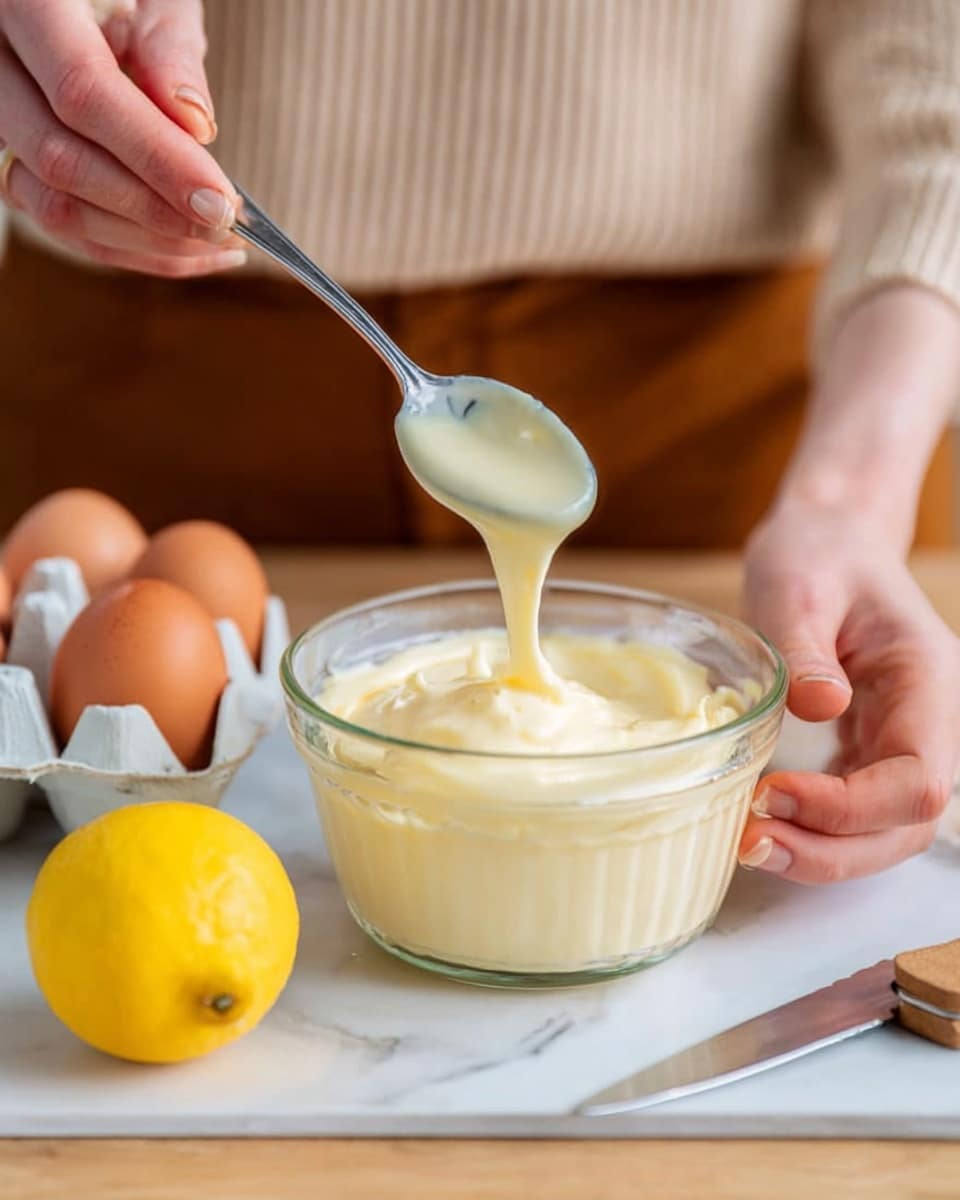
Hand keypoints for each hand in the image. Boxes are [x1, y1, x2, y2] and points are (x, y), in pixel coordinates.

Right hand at [0, 0, 244, 276]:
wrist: (85, 6)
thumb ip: (170, 49)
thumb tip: (195, 124)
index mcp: (27, 4)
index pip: (84, 92)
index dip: (156, 156)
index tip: (219, 200)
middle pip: (61, 160)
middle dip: (154, 209)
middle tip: (226, 225)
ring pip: (54, 205)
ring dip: (145, 241)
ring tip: (217, 243)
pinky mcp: (15, 162)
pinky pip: (61, 225)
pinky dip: (130, 248)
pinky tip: (189, 250)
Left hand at [738, 507, 959, 882]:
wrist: (826, 540)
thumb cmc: (816, 554)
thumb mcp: (798, 587)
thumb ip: (808, 647)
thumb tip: (821, 706)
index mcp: (929, 680)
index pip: (918, 778)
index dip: (850, 807)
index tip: (772, 793)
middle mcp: (931, 721)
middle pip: (907, 823)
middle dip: (832, 849)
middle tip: (752, 842)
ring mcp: (905, 738)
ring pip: (886, 830)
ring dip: (822, 851)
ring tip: (750, 843)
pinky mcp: (871, 748)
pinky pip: (859, 811)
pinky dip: (816, 830)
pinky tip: (764, 824)